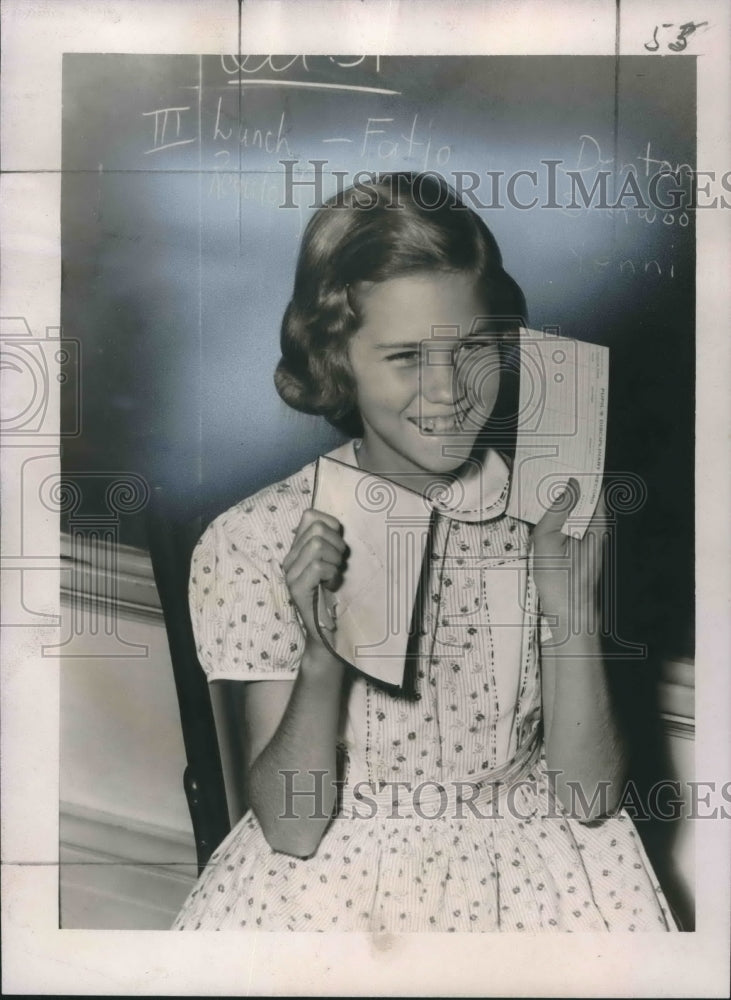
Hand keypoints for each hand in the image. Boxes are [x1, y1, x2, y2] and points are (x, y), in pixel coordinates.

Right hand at [282, 508, 347, 648]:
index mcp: (297, 550)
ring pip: (317, 545)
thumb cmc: (330, 597)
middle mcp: (289, 559)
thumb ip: (330, 545)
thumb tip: (339, 527)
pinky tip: (331, 585)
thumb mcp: (331, 565)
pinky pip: (318, 567)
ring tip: (334, 574)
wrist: (323, 633)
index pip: (310, 515)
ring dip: (334, 559)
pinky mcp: (296, 588)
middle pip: (316, 528)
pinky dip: (332, 574)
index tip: (338, 543)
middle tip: (339, 563)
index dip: (331, 524)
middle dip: (337, 543)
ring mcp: (290, 574)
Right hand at [531, 479, 605, 631]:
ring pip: (580, 512)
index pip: (596, 489)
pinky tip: (548, 519)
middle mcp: (599, 531)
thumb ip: (556, 511)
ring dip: (566, 502)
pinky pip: (575, 526)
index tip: (571, 461)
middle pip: (588, 498)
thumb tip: (567, 487)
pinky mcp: (584, 551)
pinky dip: (563, 518)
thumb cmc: (562, 583)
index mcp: (596, 525)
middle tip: (552, 472)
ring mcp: (593, 542)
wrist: (570, 615)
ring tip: (547, 491)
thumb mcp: (548, 541)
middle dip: (572, 485)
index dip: (584, 473)